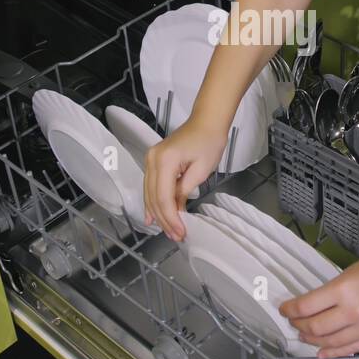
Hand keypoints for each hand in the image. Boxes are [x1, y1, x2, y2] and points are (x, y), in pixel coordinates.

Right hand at [143, 116, 224, 240]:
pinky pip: (150, 186)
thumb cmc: (209, 142)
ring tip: (168, 231)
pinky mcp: (153, 161)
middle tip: (175, 236)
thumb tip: (176, 210)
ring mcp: (150, 159)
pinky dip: (153, 202)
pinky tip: (153, 217)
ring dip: (158, 214)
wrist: (206, 122)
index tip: (180, 232)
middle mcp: (152, 160)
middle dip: (164, 219)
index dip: (171, 218)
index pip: (164, 197)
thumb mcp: (201, 170)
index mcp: (165, 161)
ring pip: (150, 194)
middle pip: (154, 197)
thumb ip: (184, 191)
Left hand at [279, 249, 358, 358]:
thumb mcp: (351, 272)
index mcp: (344, 289)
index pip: (306, 306)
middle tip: (293, 321)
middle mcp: (353, 312)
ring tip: (304, 334)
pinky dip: (331, 352)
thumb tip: (312, 303)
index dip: (290, 309)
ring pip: (328, 342)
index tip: (285, 308)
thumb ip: (331, 290)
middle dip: (299, 325)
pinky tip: (321, 350)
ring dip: (311, 339)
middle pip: (314, 327)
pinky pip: (347, 350)